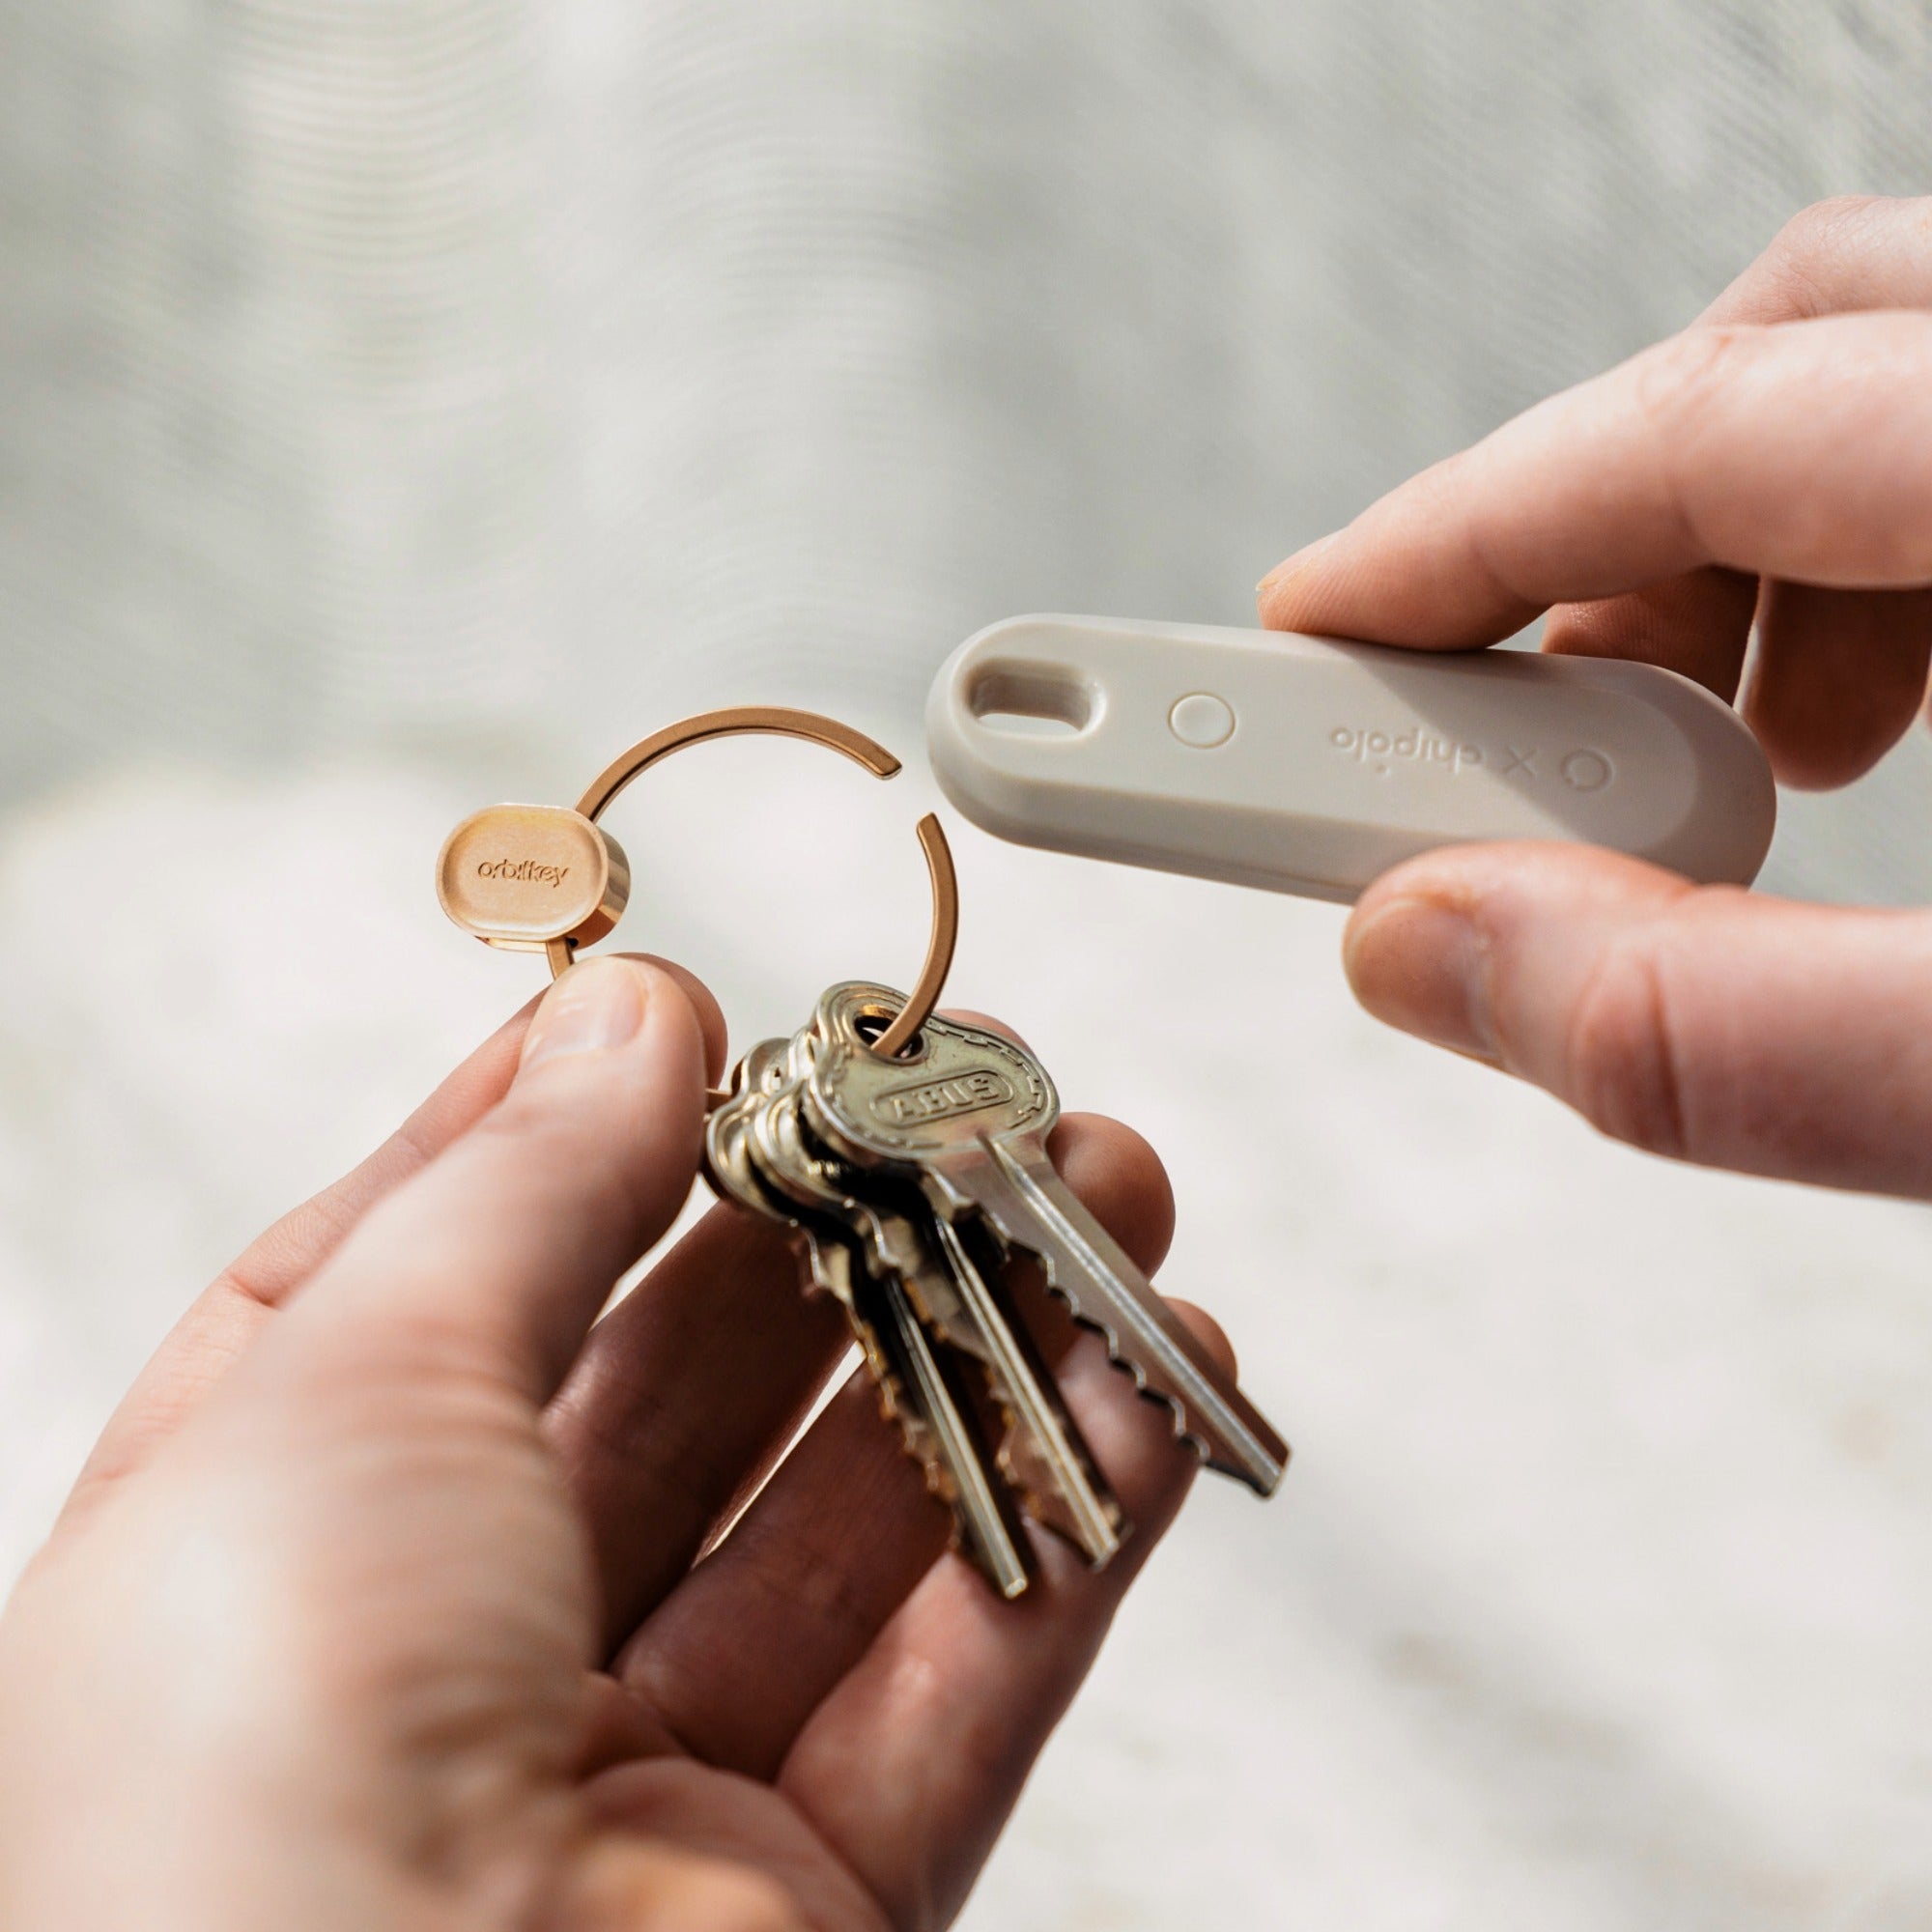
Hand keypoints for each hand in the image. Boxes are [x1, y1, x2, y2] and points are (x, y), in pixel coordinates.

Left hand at [0, 956, 1213, 1930]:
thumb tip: (624, 1018)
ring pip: (850, 1529)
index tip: (692, 1025)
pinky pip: (969, 1687)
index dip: (560, 1144)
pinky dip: (1074, 1525)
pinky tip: (1151, 1387)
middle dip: (833, 1230)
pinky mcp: (813, 1912)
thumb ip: (515, 1197)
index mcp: (262, 1553)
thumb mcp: (348, 1399)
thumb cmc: (247, 1806)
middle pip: (677, 1397)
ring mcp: (635, 1802)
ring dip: (993, 1347)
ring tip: (1103, 1194)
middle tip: (961, 1095)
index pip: (423, 1293)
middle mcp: (441, 1677)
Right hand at [1258, 194, 1931, 1200]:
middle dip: (1584, 536)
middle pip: (1793, 340)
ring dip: (1721, 552)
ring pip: (1887, 375)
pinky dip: (1856, 560)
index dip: (1462, 533)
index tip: (1302, 631)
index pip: (1711, 421)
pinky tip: (1834, 725)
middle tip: (1482, 724)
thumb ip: (1733, 1030)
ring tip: (1671, 755)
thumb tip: (1433, 951)